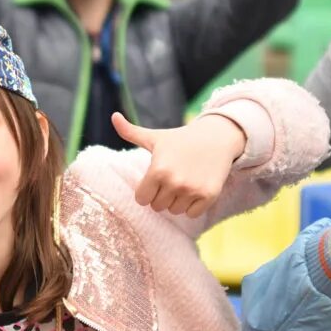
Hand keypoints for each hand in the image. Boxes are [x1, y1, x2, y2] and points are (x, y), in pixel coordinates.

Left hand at [113, 111, 244, 216]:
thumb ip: (131, 131)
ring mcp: (192, 190)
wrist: (216, 137)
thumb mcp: (155, 137)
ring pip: (174, 211)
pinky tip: (196, 187)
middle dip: (162, 195)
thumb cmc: (181, 139)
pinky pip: (191, 214)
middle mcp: (175, 182)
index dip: (147, 190)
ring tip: (185, 180)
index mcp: (158, 170)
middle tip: (173, 177)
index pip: (142, 199)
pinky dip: (192, 206)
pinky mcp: (209, 196)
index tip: (156, 178)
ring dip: (177, 200)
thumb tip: (114, 116)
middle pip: (158, 207)